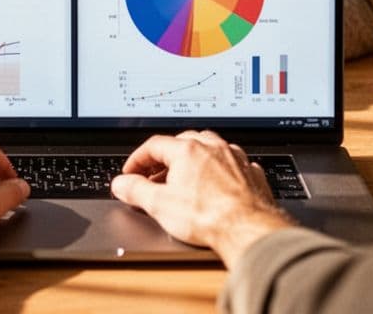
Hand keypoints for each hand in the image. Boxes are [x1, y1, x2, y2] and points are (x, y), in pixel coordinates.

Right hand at [110, 130, 293, 266]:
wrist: (248, 230)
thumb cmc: (208, 217)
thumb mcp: (160, 205)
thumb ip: (136, 191)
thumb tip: (122, 184)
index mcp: (187, 150)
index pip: (153, 145)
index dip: (137, 159)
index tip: (131, 173)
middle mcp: (212, 147)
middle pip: (181, 142)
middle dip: (164, 158)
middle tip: (154, 176)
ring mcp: (234, 158)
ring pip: (208, 147)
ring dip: (193, 159)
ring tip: (184, 177)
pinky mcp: (250, 172)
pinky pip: (230, 162)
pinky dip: (218, 169)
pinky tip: (214, 183)